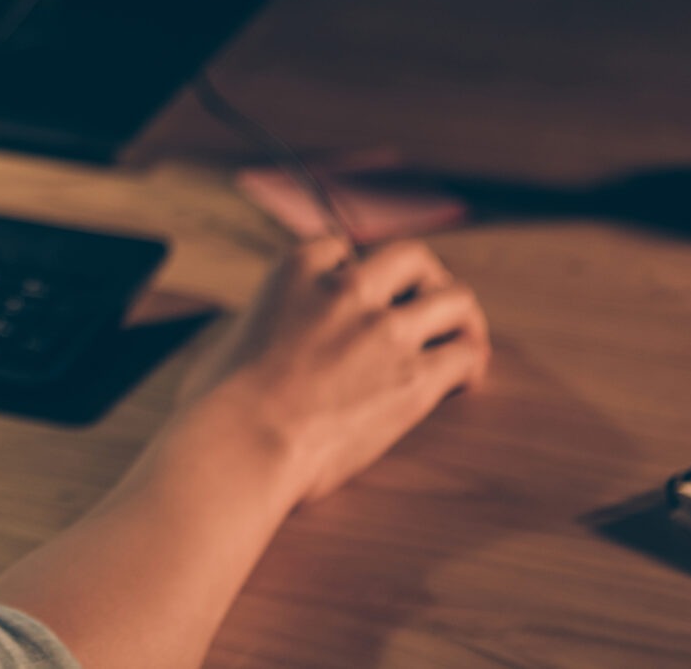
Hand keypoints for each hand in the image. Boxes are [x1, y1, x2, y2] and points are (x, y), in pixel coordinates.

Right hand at [173, 237, 490, 504]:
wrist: (244, 441)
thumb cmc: (221, 402)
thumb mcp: (231, 336)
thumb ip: (263, 324)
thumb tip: (265, 341)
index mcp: (296, 271)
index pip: (341, 249)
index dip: (355, 272)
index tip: (360, 295)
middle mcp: (347, 289)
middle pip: (413, 258)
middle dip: (426, 278)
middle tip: (427, 305)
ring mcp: (386, 331)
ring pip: (455, 299)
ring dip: (461, 318)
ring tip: (462, 339)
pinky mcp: (414, 378)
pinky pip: (464, 355)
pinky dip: (469, 365)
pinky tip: (464, 382)